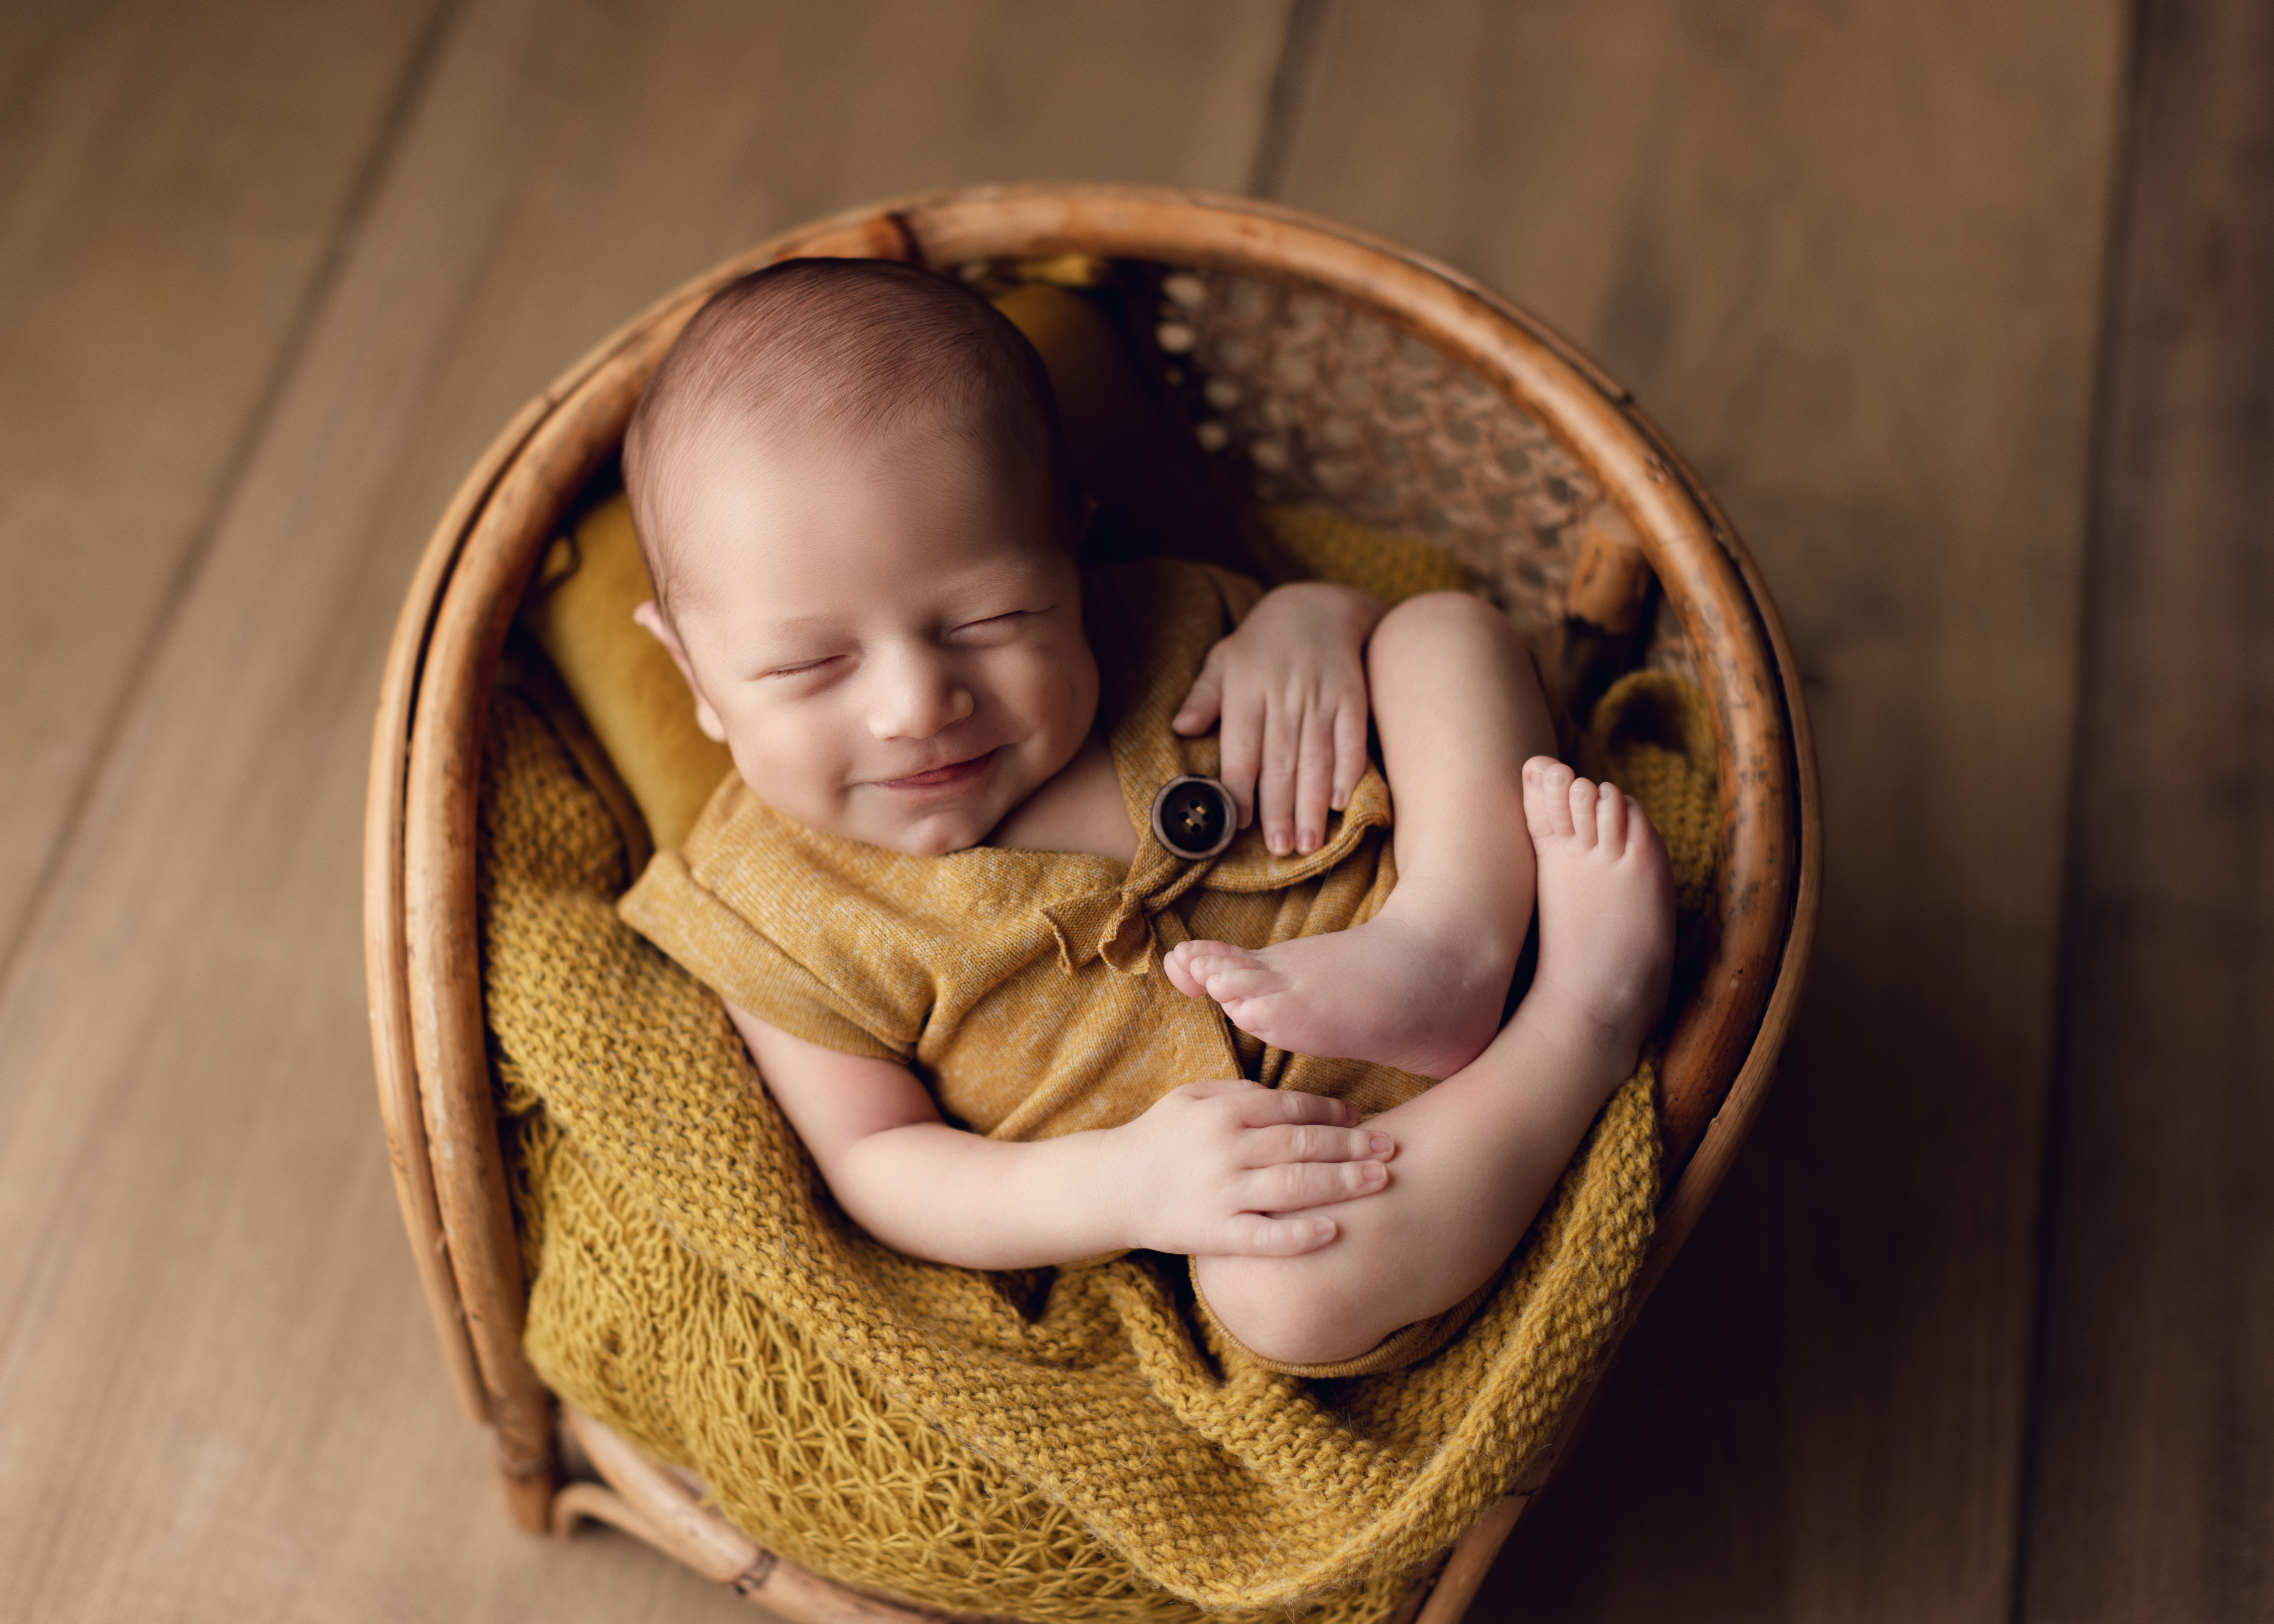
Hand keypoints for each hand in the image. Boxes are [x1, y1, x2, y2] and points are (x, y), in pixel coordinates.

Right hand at [1108, 1079, 1394, 1256]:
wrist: (1112, 1186)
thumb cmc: (1158, 1137)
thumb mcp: (1191, 1098)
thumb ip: (1238, 1093)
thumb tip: (1288, 1097)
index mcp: (1222, 1113)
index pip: (1290, 1110)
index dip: (1331, 1114)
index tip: (1362, 1119)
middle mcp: (1226, 1151)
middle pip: (1302, 1145)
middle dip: (1352, 1146)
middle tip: (1392, 1147)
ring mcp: (1221, 1194)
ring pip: (1294, 1186)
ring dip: (1342, 1182)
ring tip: (1381, 1180)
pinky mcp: (1215, 1234)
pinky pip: (1265, 1237)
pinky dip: (1301, 1235)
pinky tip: (1334, 1231)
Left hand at [1172, 583, 1382, 856]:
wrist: (1318, 606)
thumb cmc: (1262, 644)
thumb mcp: (1225, 659)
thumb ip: (1204, 696)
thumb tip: (1181, 726)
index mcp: (1248, 688)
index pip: (1243, 747)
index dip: (1242, 787)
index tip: (1241, 822)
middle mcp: (1284, 694)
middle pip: (1281, 760)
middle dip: (1280, 808)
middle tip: (1278, 848)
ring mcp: (1321, 696)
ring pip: (1316, 757)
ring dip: (1312, 803)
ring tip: (1307, 842)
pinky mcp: (1352, 697)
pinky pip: (1351, 739)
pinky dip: (1347, 771)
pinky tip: (1340, 802)